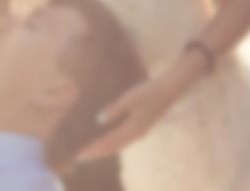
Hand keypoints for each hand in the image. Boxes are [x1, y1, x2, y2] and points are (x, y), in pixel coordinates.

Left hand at [78, 71, 192, 160]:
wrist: (168, 90)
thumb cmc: (148, 91)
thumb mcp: (129, 98)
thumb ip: (114, 110)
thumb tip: (98, 121)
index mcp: (132, 129)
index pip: (109, 142)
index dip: (94, 149)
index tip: (81, 154)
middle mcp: (136, 135)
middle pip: (113, 147)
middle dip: (97, 152)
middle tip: (81, 158)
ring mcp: (139, 132)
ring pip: (118, 145)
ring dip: (104, 149)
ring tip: (92, 153)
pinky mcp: (141, 128)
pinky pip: (123, 140)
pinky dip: (113, 144)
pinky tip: (108, 142)